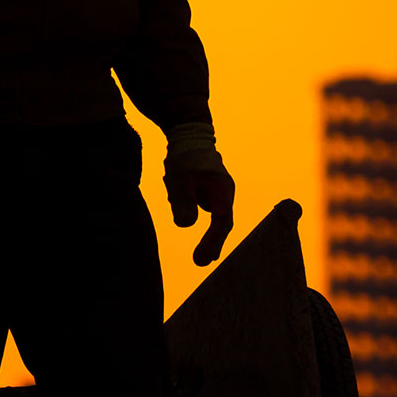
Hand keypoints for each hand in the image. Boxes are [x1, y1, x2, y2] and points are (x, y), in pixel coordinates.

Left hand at [164, 122, 234, 265]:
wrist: (187, 134)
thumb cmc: (186, 154)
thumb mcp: (180, 177)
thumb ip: (183, 200)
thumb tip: (186, 225)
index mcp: (222, 189)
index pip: (222, 221)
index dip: (214, 241)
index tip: (204, 258)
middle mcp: (222, 193)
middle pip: (219, 224)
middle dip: (210, 242)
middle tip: (199, 262)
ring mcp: (214, 193)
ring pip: (201, 213)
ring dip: (185, 207)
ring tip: (173, 183)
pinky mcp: (203, 192)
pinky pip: (193, 205)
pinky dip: (182, 202)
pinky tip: (173, 183)